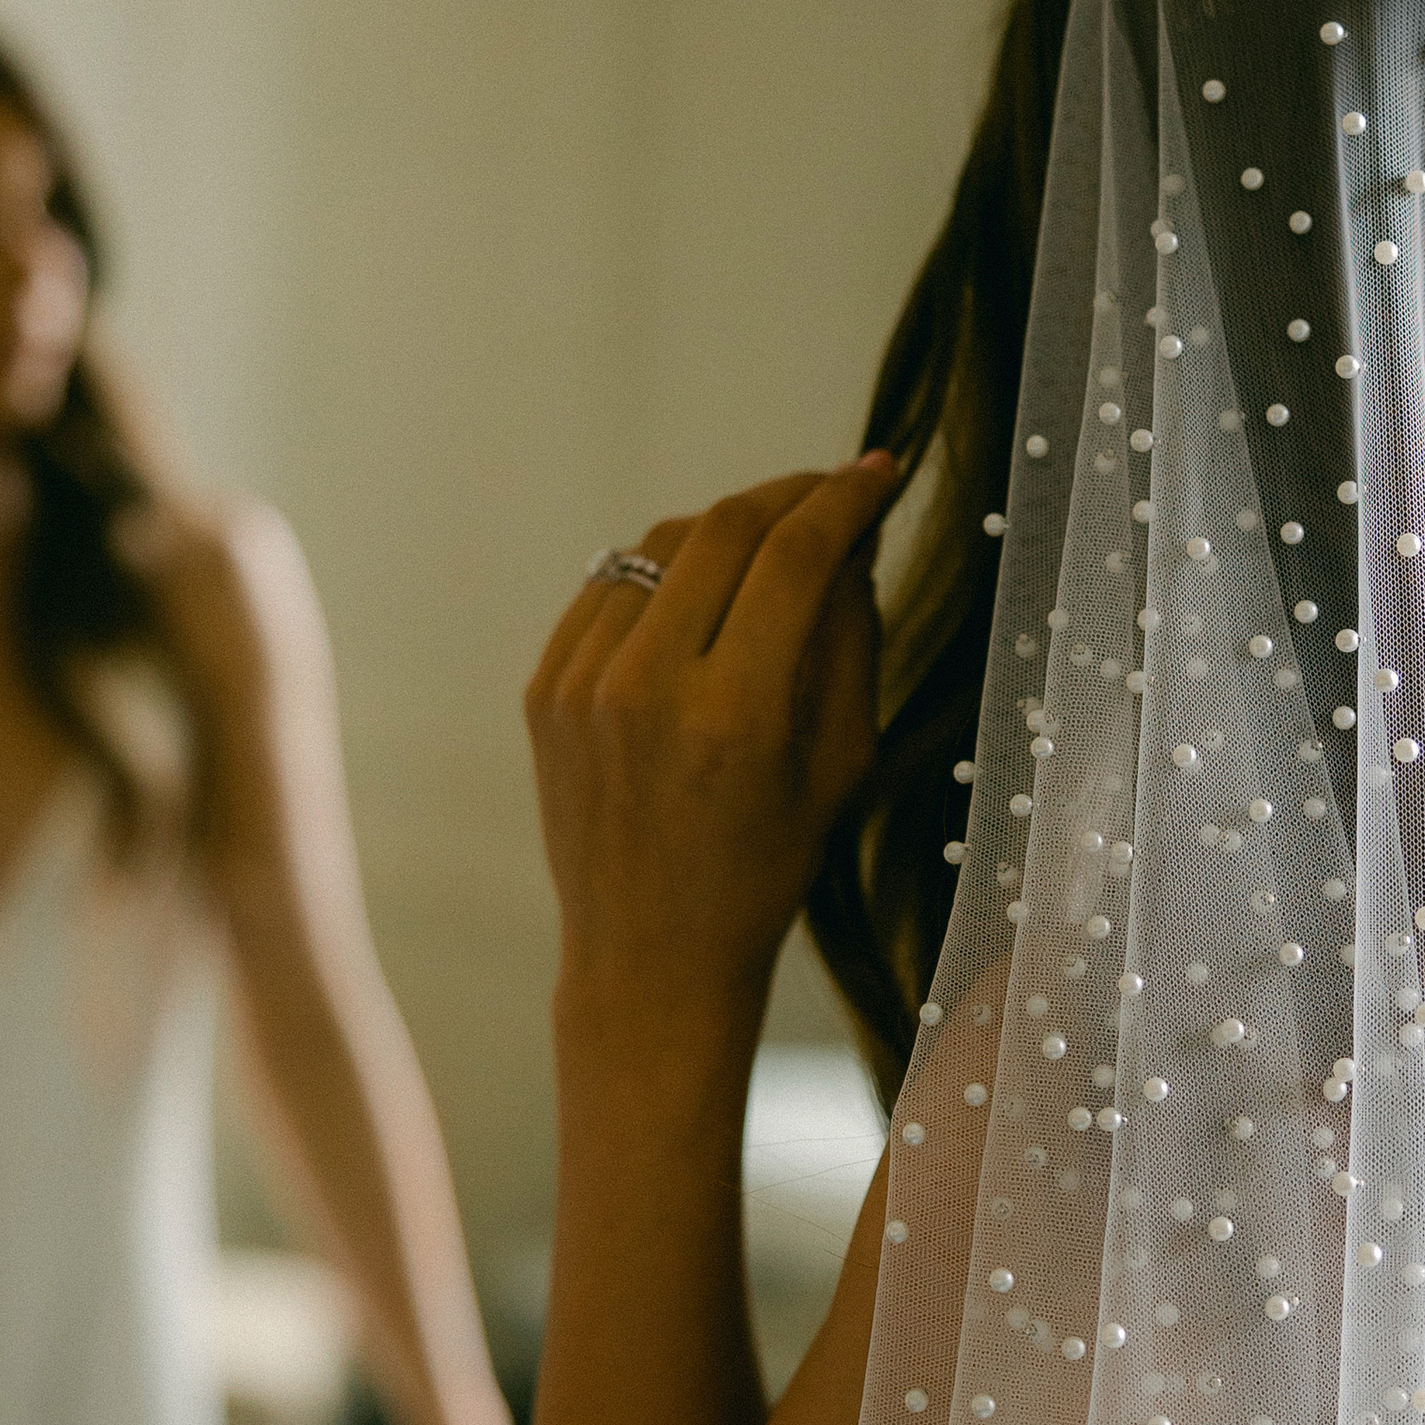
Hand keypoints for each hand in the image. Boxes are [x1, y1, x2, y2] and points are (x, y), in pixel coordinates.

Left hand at [524, 457, 897, 1015]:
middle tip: (833, 491)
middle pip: (725, 529)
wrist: (650, 951)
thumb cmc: (766, 866)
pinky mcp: (543, 687)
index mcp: (733, 714)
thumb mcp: (841, 763)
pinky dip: (664, 570)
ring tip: (773, 540)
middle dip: (790, 495)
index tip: (881, 472)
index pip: (796, 557)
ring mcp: (581, 684)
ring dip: (726, 527)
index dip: (846, 499)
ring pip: (662, 543)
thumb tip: (852, 537)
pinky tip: (701, 587)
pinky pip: (610, 586)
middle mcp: (646, 687)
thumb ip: (851, 638)